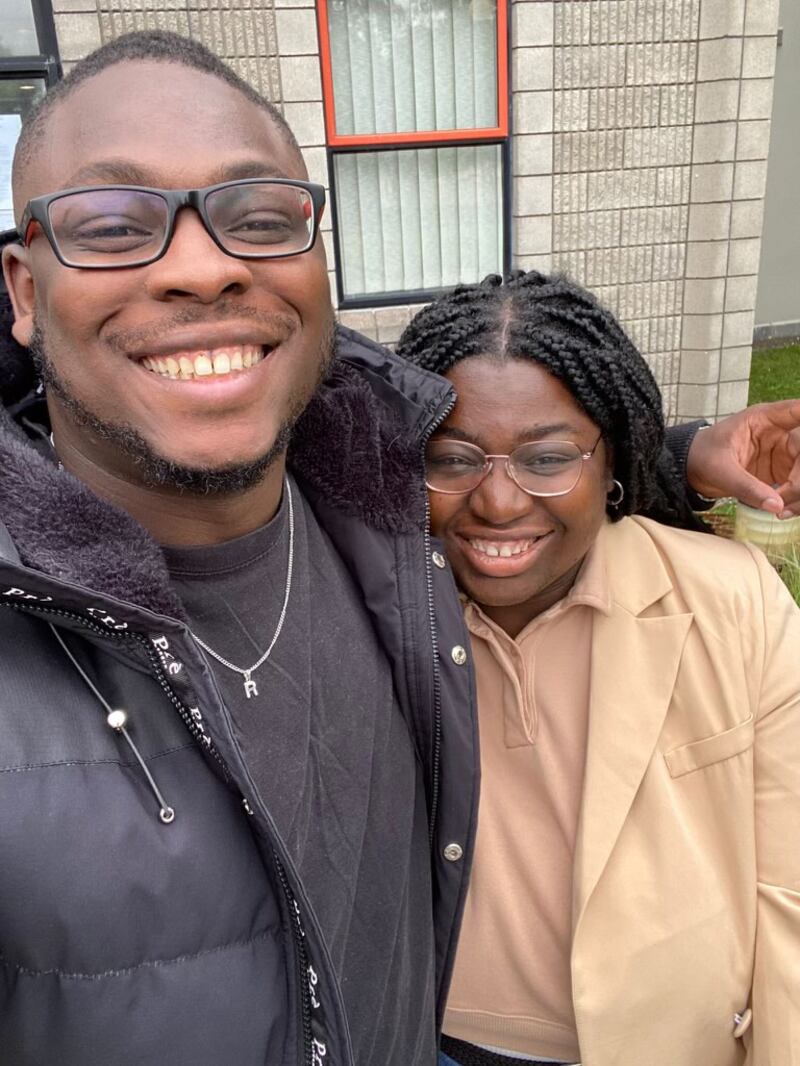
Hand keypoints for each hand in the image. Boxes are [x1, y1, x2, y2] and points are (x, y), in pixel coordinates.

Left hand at [686, 401, 799, 517]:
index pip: (798, 411)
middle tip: (788, 495)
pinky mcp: (784, 472)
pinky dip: (796, 500)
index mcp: (765, 419)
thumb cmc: (702, 456)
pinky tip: (782, 512)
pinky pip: (799, 486)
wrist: (691, 469)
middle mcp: (781, 433)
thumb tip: (776, 506)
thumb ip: (747, 487)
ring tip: (782, 512)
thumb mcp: (721, 470)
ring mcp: (785, 453)